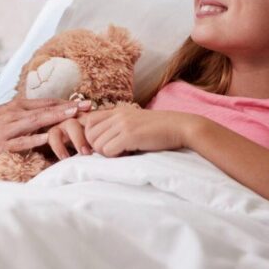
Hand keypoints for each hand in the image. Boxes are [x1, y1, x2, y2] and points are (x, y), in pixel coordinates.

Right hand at [0, 97, 90, 162]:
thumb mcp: (5, 115)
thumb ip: (24, 114)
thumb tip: (44, 114)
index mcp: (16, 107)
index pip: (46, 103)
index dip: (66, 103)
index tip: (85, 103)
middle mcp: (14, 115)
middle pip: (45, 110)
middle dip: (68, 108)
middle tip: (87, 106)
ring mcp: (8, 129)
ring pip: (36, 121)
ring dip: (56, 118)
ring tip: (74, 116)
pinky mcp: (1, 144)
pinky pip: (20, 141)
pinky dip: (34, 139)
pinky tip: (47, 138)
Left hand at [80, 106, 200, 156]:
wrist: (180, 127)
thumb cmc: (159, 130)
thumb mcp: (135, 122)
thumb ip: (118, 126)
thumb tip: (100, 143)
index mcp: (117, 111)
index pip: (88, 122)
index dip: (92, 137)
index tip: (104, 146)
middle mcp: (117, 115)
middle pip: (89, 134)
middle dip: (98, 147)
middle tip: (114, 152)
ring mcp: (123, 124)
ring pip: (97, 145)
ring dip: (107, 153)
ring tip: (123, 153)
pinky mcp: (129, 135)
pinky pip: (108, 150)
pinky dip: (115, 157)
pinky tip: (128, 155)